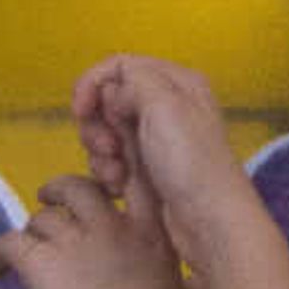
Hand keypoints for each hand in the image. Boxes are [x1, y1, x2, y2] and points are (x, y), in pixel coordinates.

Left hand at [0, 174, 194, 288]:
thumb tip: (198, 285)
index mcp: (154, 238)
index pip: (137, 183)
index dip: (118, 176)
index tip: (108, 187)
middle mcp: (114, 230)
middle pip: (81, 187)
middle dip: (63, 189)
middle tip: (51, 199)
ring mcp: (76, 245)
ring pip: (43, 216)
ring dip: (33, 227)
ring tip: (29, 242)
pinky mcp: (41, 265)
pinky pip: (9, 243)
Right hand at [69, 54, 256, 264]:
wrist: (208, 221)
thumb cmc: (192, 163)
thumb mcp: (165, 104)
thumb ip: (133, 81)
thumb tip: (112, 90)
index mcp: (174, 83)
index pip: (119, 67)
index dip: (93, 84)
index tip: (80, 110)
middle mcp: (164, 107)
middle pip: (107, 101)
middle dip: (96, 125)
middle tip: (108, 148)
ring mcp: (154, 141)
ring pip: (105, 133)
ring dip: (100, 154)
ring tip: (117, 174)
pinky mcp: (147, 170)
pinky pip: (111, 162)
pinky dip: (108, 173)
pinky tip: (120, 186)